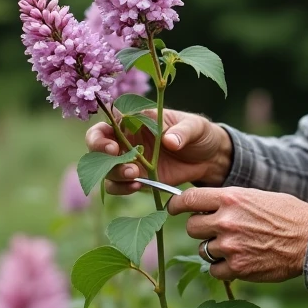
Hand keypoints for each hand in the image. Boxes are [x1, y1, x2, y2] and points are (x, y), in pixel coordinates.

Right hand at [85, 108, 232, 194]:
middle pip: (97, 146)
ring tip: (135, 176)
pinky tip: (138, 186)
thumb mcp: (196, 127)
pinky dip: (122, 188)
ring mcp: (130, 160)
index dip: (101, 135)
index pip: (107, 122)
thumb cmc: (200, 134)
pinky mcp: (137, 178)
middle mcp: (127, 139)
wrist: (210, 158)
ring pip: (105, 168)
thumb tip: (169, 141)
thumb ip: (183, 131)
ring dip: (114, 174)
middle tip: (124, 164)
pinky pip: (118, 185)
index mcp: (136, 120)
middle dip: (102, 156)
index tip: (113, 146)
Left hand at [167, 187, 307, 282]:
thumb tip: (206, 207)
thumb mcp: (257, 197)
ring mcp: (230, 246)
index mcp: (230, 198)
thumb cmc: (288, 215)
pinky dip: (223, 268)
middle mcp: (226, 221)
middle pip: (191, 227)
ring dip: (213, 249)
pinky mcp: (237, 268)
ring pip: (203, 250)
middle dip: (201, 229)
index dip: (176, 205)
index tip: (173, 208)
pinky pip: (215, 270)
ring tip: (236, 246)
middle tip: (217, 230)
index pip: (188, 200)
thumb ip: (230, 202)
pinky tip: (239, 262)